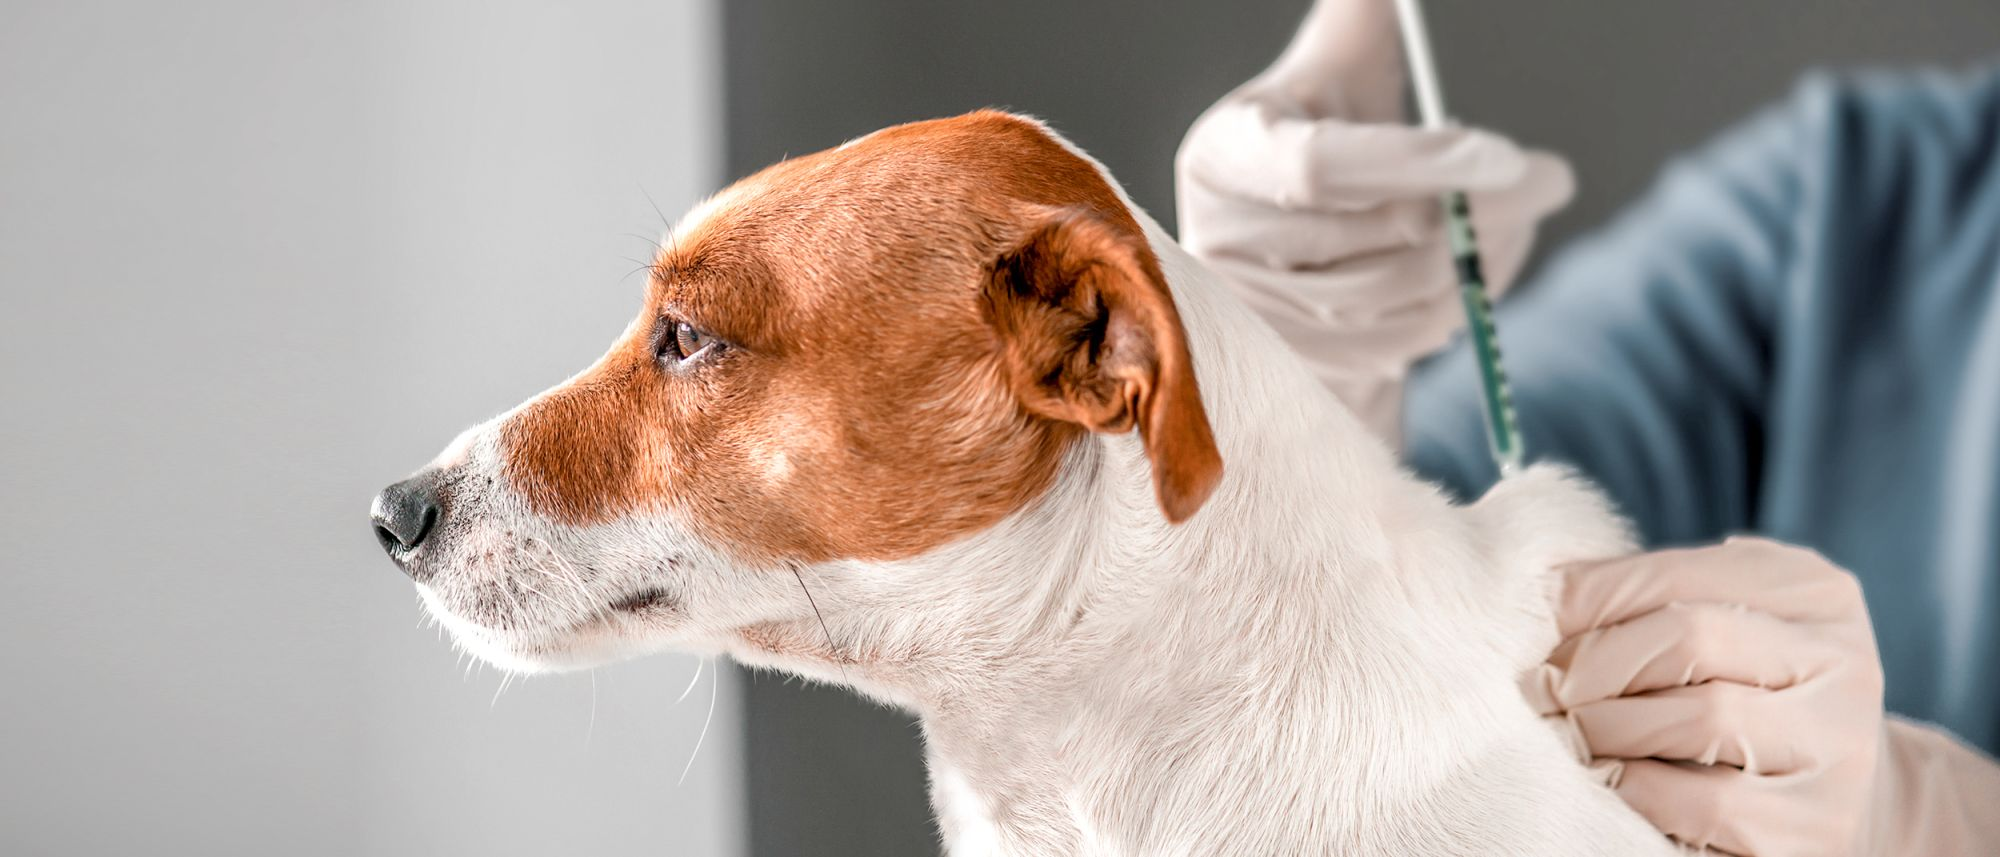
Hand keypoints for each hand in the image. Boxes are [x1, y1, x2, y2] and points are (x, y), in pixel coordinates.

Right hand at [1174, 0, 1571, 440]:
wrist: (1286, 250)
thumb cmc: (1318, 138)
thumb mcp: (1333, 74)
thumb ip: (1359, 15)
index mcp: (1224, 153)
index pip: (1320, 165)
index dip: (1418, 161)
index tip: (1514, 154)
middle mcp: (1219, 238)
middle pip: (1373, 234)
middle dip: (1481, 209)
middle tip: (1551, 181)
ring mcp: (1254, 314)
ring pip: (1395, 293)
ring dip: (1479, 260)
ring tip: (1520, 220)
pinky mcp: (1293, 365)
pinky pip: (1397, 343)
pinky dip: (1457, 307)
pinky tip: (1479, 271)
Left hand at [1526, 537, 1884, 854]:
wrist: (1838, 802)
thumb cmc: (1744, 698)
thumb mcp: (1719, 627)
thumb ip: (1651, 600)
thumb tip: (1545, 597)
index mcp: (1815, 593)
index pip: (1676, 574)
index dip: (1586, 597)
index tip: (1530, 625)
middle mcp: (1845, 663)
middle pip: (1689, 636)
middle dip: (1592, 662)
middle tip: (1536, 688)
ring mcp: (1841, 749)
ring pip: (1701, 717)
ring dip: (1606, 726)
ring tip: (1565, 733)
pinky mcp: (1818, 828)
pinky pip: (1707, 804)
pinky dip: (1636, 789)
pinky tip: (1605, 781)